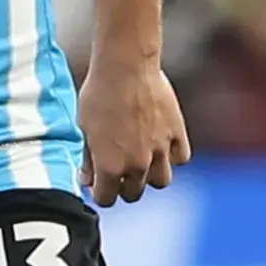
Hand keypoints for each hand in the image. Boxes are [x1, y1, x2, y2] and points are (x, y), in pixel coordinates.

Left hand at [77, 53, 190, 204]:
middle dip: (124, 186)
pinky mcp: (177, 133)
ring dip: (150, 176)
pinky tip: (162, 144)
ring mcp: (160, 150)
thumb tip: (87, 178)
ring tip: (142, 160)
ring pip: (161, 181)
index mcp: (110, 166)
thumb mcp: (84, 127)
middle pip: (133, 194)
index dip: (100, 191)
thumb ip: (88, 158)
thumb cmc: (99, 93)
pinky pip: (180, 158)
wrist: (126, 66)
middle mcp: (137, 164)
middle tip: (119, 169)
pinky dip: (173, 156)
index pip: (106, 199)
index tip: (99, 182)